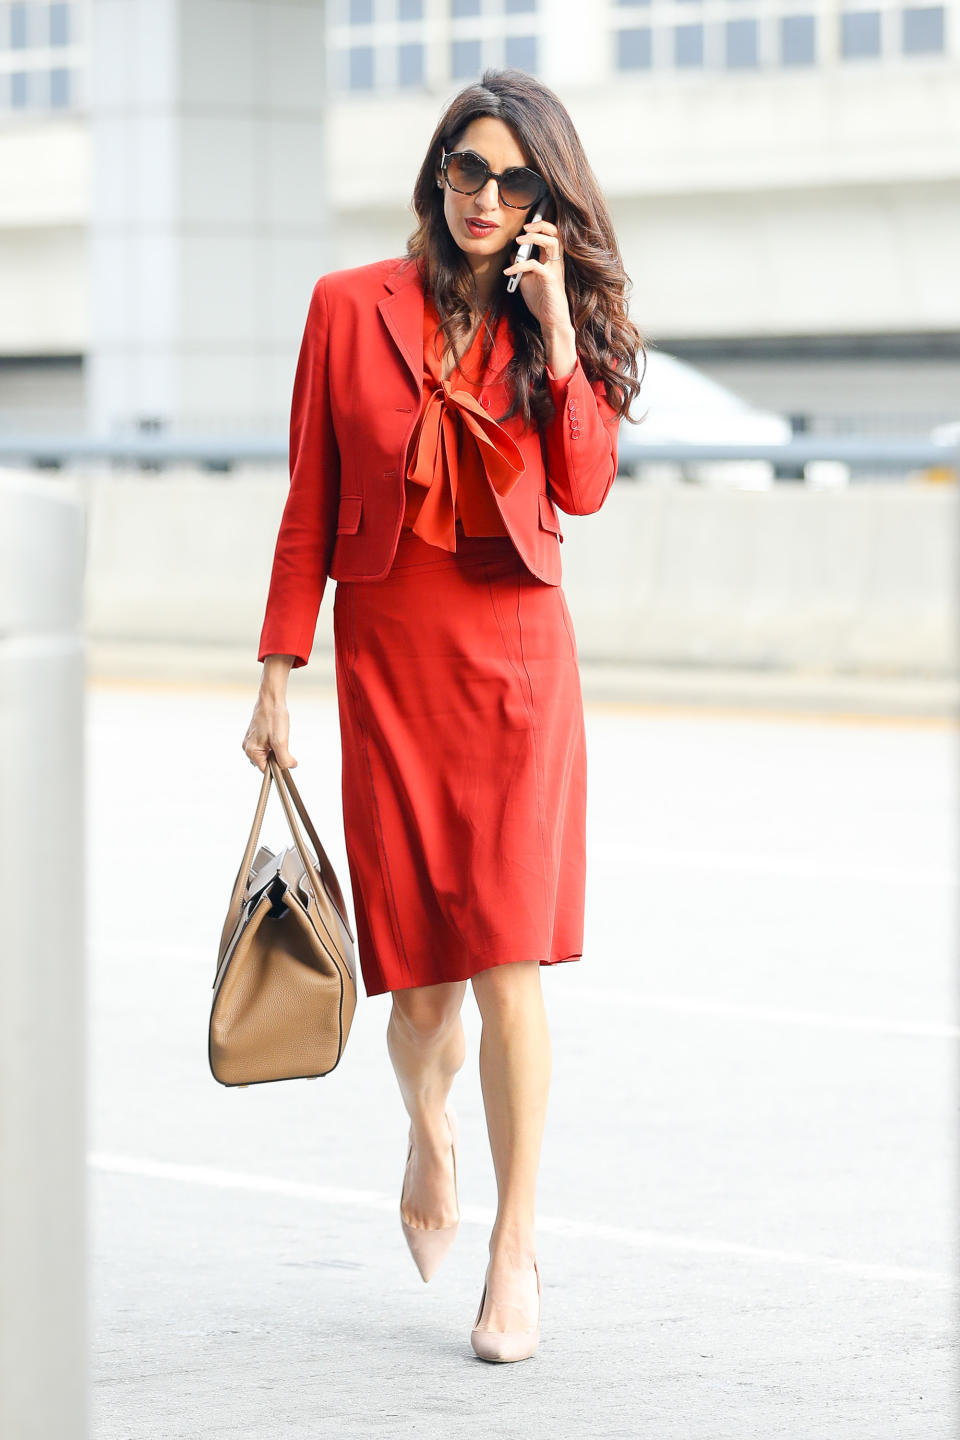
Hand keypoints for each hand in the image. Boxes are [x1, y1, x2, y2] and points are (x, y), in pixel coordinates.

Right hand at [242, 689, 296, 772]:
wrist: (271, 698)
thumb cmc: (273, 717)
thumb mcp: (281, 741)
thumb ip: (284, 759)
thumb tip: (290, 767)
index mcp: (251, 751)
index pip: (266, 770)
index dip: (278, 766)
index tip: (286, 758)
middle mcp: (248, 747)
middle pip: (267, 762)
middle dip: (277, 757)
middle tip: (282, 743)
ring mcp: (251, 741)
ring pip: (268, 754)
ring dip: (276, 749)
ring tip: (279, 736)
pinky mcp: (256, 735)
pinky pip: (267, 746)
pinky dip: (274, 743)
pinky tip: (277, 733)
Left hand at [503, 219, 572, 335]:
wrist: (551, 320)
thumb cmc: (541, 300)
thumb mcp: (527, 279)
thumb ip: (521, 265)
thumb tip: (512, 252)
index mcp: (551, 259)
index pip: (551, 235)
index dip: (542, 225)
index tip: (528, 223)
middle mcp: (556, 261)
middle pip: (555, 233)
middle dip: (541, 225)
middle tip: (526, 227)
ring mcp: (555, 269)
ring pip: (551, 243)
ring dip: (533, 238)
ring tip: (519, 240)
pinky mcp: (550, 279)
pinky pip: (535, 265)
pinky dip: (519, 265)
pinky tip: (508, 271)